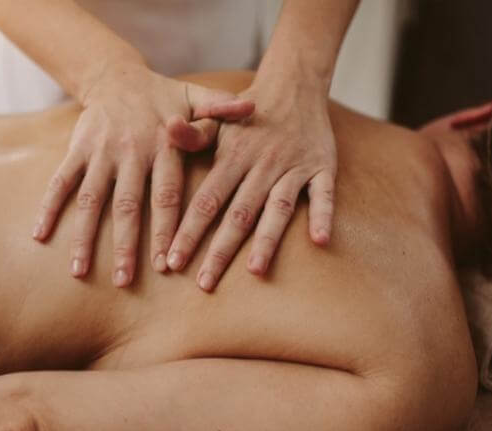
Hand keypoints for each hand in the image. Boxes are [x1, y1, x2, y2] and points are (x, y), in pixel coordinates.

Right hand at [32, 64, 253, 285]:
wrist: (117, 76)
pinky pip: (61, 181)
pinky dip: (49, 207)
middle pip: (128, 205)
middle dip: (125, 245)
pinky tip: (40, 235)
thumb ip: (221, 110)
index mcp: (164, 145)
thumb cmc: (164, 97)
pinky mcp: (77, 150)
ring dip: (84, 237)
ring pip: (92, 199)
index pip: (167, 195)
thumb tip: (253, 109)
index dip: (166, 229)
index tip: (167, 263)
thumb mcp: (197, 97)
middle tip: (125, 281)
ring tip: (80, 272)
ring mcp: (101, 152)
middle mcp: (131, 151)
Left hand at [167, 76, 336, 291]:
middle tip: (204, 283)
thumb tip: (167, 130)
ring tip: (254, 270)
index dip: (189, 231)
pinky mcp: (321, 167)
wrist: (293, 86)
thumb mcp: (217, 118)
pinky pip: (323, 194)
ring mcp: (293, 167)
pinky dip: (322, 215)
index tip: (173, 261)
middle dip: (220, 250)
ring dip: (266, 239)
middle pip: (238, 213)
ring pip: (278, 208)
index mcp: (232, 157)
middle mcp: (261, 165)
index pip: (206, 201)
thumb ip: (193, 135)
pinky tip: (320, 241)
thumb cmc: (247, 113)